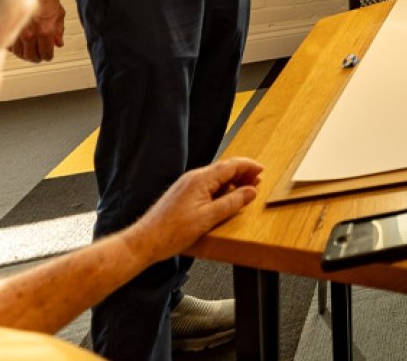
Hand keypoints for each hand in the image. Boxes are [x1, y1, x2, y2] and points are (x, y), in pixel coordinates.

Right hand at [10, 0, 64, 62]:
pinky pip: (9, 45)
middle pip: (31, 57)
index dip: (48, 56)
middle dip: (36, 58)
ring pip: (19, 53)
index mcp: (45, 32)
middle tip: (39, 56)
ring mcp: (17, 32)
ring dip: (25, 54)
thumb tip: (58, 43)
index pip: (45, 54)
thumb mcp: (59, 14)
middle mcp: (30, 34)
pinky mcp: (8, 29)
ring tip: (30, 52)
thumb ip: (59, 31)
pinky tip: (20, 45)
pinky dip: (15, 48)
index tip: (48, 55)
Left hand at [127, 157, 263, 261]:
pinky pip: (206, 186)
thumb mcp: (209, 218)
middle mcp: (193, 178)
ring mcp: (186, 186)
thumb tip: (250, 191)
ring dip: (232, 182)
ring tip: (244, 192)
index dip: (248, 166)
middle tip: (257, 182)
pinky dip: (220, 189)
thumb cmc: (171, 232)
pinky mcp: (182, 195)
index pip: (230, 165)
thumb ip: (232, 202)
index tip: (261, 170)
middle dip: (242, 174)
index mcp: (200, 180)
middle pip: (224, 169)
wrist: (144, 241)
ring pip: (215, 178)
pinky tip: (225, 200)